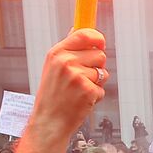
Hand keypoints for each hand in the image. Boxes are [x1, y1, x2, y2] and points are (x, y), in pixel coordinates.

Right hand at [22, 30, 106, 146]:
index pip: (84, 34)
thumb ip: (67, 49)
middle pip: (100, 54)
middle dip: (96, 66)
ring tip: (80, 90)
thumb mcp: (52, 67)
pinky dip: (96, 96)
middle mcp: (66, 62)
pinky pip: (102, 88)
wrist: (48, 122)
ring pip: (103, 72)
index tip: (101, 42)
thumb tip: (78, 30)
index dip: (97, 38)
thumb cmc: (52, 96)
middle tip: (82, 78)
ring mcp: (77, 76)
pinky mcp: (87, 91)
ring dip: (96, 82)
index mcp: (57, 53)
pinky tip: (82, 100)